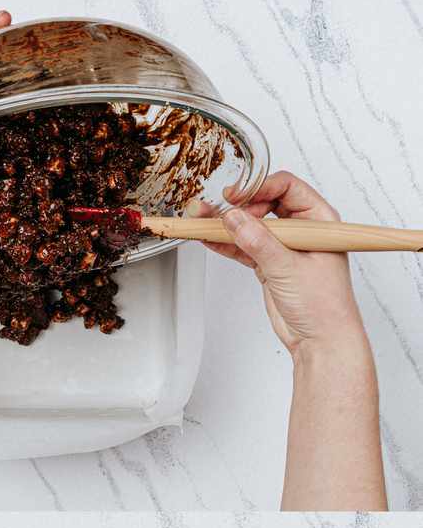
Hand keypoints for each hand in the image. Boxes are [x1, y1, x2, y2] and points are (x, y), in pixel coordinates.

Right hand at [201, 172, 367, 354]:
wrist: (321, 340)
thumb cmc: (325, 305)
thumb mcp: (289, 268)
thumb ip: (259, 242)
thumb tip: (234, 218)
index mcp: (319, 221)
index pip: (288, 188)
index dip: (260, 188)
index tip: (236, 197)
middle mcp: (302, 230)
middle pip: (265, 204)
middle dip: (238, 206)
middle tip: (215, 209)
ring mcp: (284, 247)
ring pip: (251, 227)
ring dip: (226, 225)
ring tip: (201, 220)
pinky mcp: (269, 264)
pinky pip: (244, 247)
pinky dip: (226, 244)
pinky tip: (208, 238)